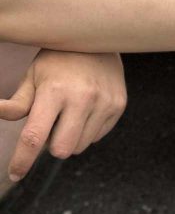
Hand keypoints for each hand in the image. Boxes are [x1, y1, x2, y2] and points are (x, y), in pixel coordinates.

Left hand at [0, 50, 126, 181]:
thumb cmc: (58, 61)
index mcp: (55, 91)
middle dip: (52, 145)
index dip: (22, 160)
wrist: (98, 40)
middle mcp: (83, 97)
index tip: (15, 174)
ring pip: (80, 146)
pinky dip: (87, 130)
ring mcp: (104, 102)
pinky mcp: (119, 105)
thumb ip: (17, 104)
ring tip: (70, 113)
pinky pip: (97, 137)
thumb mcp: (34, 77)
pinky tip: (86, 109)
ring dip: (70, 138)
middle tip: (51, 125)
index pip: (35, 137)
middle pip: (61, 149)